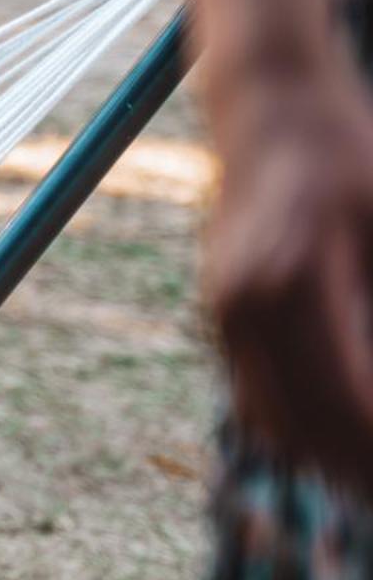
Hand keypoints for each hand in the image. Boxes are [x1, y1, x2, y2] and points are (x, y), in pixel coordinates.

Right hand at [205, 59, 372, 491]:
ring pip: (277, 425)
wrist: (268, 109)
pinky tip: (348, 436)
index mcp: (292, 286)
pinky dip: (304, 432)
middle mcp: (244, 310)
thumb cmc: (350, 157)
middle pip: (308, 431)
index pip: (351, 406)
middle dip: (361, 470)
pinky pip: (259, 399)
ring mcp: (223, 315)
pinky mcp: (221, 317)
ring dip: (332, 460)